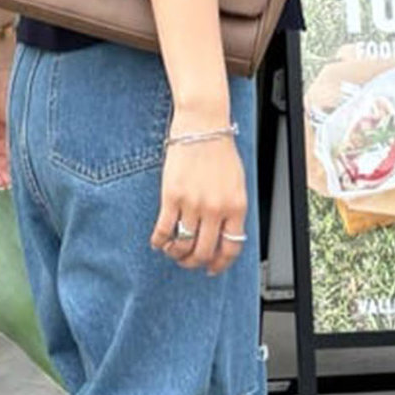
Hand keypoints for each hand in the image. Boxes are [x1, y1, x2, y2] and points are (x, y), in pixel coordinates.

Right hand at [150, 134, 248, 273]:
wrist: (203, 126)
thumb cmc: (219, 151)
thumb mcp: (237, 184)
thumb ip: (232, 210)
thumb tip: (223, 236)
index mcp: (236, 207)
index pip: (231, 248)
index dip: (221, 264)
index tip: (212, 269)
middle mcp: (216, 209)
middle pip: (205, 251)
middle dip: (194, 263)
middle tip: (188, 262)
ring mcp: (194, 204)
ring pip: (183, 245)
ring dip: (176, 254)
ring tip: (173, 251)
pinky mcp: (172, 196)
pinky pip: (164, 229)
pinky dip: (159, 241)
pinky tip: (157, 242)